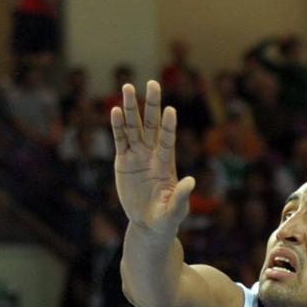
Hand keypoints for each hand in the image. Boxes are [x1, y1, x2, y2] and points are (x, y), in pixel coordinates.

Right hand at [110, 81, 194, 235]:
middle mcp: (152, 154)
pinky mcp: (123, 161)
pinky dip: (117, 126)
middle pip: (151, 125)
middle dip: (151, 104)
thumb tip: (191, 180)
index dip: (169, 126)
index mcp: (166, 164)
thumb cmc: (166, 218)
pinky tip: (115, 111)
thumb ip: (181, 196)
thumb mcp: (175, 210)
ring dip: (130, 108)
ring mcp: (137, 156)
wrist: (149, 223)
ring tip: (127, 87)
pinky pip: (120, 140)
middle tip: (153, 83)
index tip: (170, 109)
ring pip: (133, 127)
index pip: (168, 140)